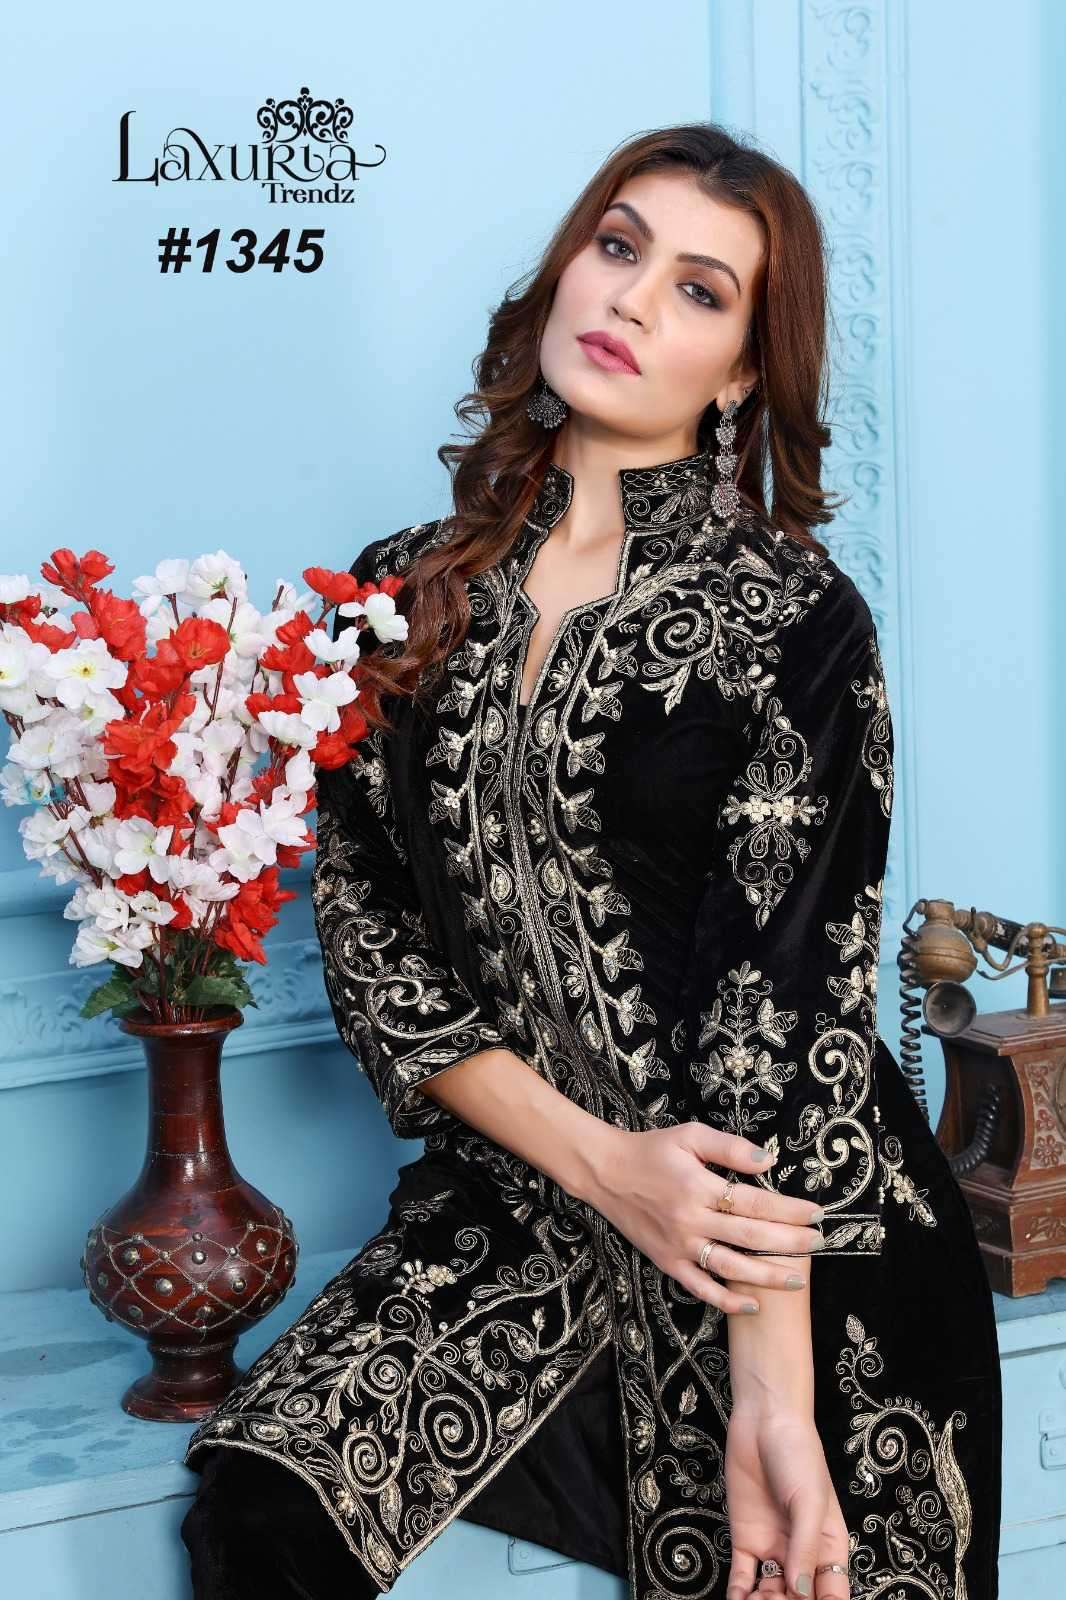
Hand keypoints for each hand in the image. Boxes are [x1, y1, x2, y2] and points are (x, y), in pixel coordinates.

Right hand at [583, 1122, 824, 1315]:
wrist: (605, 1172)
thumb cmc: (651, 1150)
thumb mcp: (690, 1135)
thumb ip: (730, 1147)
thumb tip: (769, 1162)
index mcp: (698, 1187)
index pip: (755, 1203)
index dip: (789, 1210)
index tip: (816, 1213)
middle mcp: (691, 1220)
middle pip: (750, 1237)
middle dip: (790, 1242)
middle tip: (819, 1243)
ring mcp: (679, 1246)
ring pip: (731, 1268)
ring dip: (767, 1276)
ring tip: (798, 1280)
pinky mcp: (667, 1263)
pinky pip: (700, 1288)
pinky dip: (726, 1300)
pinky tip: (752, 1305)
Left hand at [723, 1403, 850, 1599]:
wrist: (764, 1422)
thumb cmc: (799, 1457)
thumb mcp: (810, 1502)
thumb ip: (805, 1548)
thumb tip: (800, 1593)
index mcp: (828, 1548)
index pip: (831, 1593)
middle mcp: (801, 1555)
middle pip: (798, 1598)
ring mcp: (773, 1548)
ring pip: (770, 1594)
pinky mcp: (745, 1539)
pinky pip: (742, 1576)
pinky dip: (739, 1594)